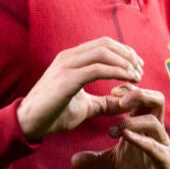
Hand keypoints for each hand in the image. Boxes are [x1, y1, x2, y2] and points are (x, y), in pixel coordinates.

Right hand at [17, 37, 144, 140]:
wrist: (28, 124)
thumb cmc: (53, 114)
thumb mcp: (84, 107)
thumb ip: (103, 103)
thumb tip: (122, 104)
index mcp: (72, 59)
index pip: (103, 45)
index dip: (124, 52)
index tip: (137, 66)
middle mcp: (69, 57)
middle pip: (106, 44)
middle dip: (128, 55)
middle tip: (141, 70)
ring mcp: (67, 65)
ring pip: (103, 53)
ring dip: (125, 62)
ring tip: (137, 75)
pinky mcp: (68, 79)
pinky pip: (98, 69)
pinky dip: (117, 72)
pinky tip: (128, 80)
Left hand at [70, 85, 169, 168]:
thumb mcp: (113, 164)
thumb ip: (96, 159)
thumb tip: (73, 159)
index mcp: (144, 126)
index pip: (141, 98)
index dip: (128, 91)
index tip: (110, 92)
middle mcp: (155, 131)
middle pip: (156, 100)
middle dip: (138, 95)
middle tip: (118, 99)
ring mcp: (161, 144)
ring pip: (154, 121)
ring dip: (134, 121)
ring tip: (117, 127)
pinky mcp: (165, 160)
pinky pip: (155, 146)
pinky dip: (141, 140)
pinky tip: (127, 138)